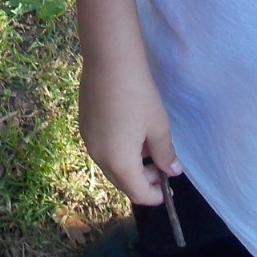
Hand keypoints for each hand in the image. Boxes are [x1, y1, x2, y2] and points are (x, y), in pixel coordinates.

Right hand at [79, 48, 179, 206]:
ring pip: (111, 165)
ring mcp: (88, 140)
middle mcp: (98, 156)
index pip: (138, 193)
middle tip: (162, 166)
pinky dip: (117, 150)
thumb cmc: (138, 95)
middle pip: (122, 182)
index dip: (155, 196)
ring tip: (148, 145)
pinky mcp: (84, 124)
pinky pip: (102, 148)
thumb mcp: (158, 126)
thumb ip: (165, 154)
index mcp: (119, 162)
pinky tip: (130, 131)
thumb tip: (172, 171)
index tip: (169, 188)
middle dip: (143, 180)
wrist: (109, 60)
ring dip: (130, 165)